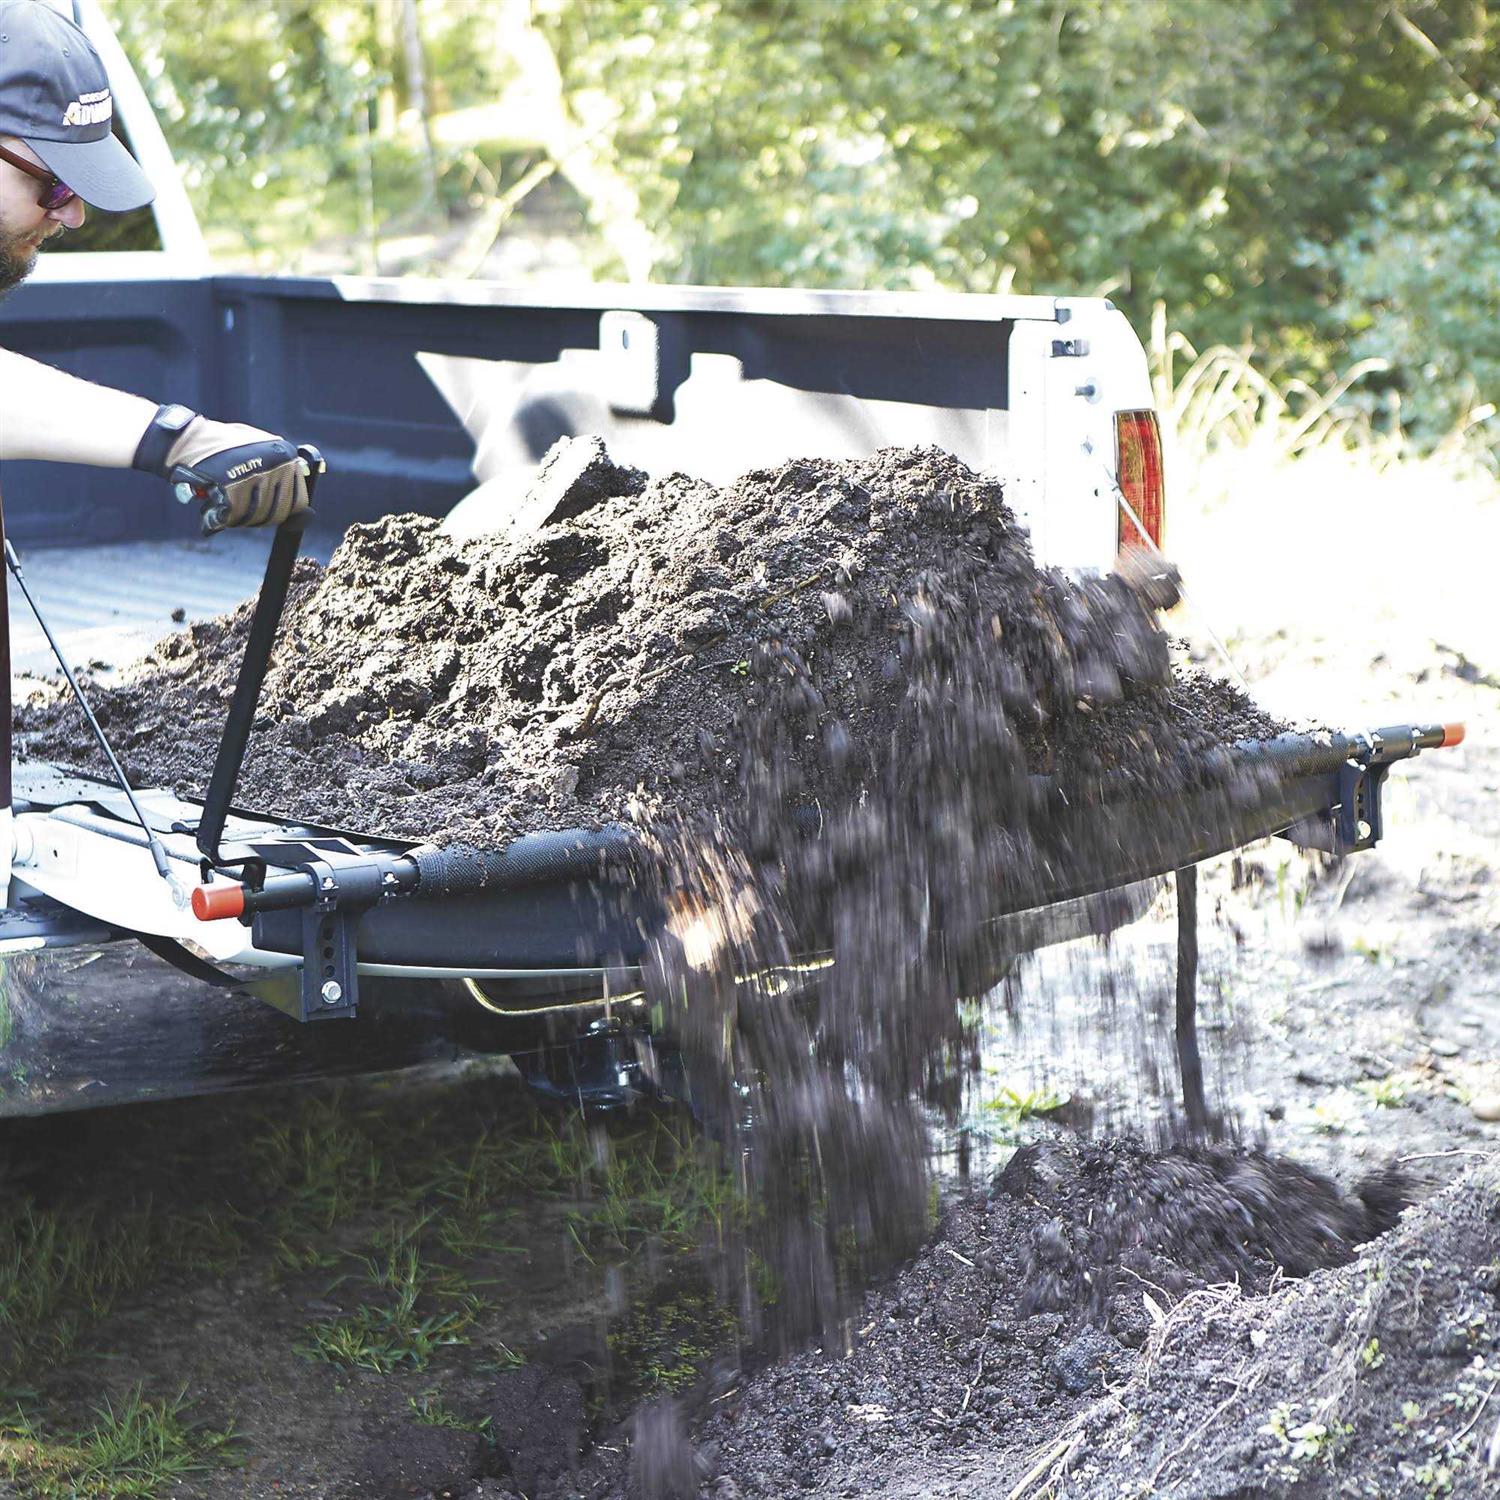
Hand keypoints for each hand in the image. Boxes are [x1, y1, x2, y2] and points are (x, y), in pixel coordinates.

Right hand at [165, 418, 310, 532]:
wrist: (186, 440)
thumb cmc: (221, 446)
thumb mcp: (259, 446)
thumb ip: (281, 469)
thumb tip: (306, 511)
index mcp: (286, 455)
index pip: (299, 502)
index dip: (281, 511)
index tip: (264, 510)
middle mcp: (277, 464)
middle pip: (278, 513)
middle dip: (258, 518)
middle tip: (240, 511)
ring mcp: (256, 475)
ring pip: (257, 517)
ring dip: (240, 519)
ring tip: (224, 508)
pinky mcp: (234, 486)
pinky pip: (236, 516)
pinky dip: (222, 519)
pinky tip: (212, 512)